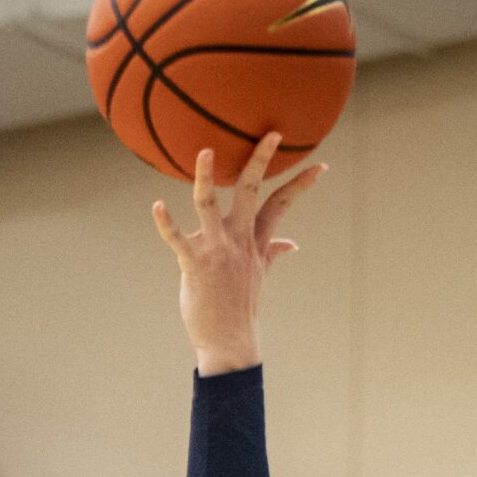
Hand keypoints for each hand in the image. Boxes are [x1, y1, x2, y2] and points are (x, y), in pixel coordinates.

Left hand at [151, 133, 323, 374]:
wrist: (230, 342)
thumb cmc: (240, 308)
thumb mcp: (260, 276)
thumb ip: (272, 252)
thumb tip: (291, 244)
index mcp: (255, 241)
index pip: (282, 204)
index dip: (301, 182)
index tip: (320, 163)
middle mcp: (238, 239)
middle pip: (252, 190)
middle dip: (261, 160)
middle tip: (271, 134)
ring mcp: (217, 250)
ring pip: (209, 204)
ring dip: (207, 177)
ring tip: (206, 151)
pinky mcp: (194, 264)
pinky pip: (177, 239)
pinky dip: (165, 223)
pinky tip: (157, 206)